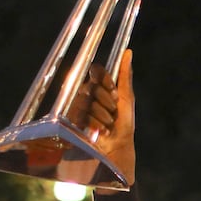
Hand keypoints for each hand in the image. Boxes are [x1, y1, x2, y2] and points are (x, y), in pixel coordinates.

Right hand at [76, 52, 136, 184]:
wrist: (118, 149)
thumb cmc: (124, 125)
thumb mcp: (127, 99)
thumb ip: (125, 76)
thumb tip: (128, 52)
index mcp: (99, 86)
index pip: (96, 71)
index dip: (105, 81)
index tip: (115, 94)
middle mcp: (86, 94)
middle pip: (91, 87)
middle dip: (107, 103)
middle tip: (113, 114)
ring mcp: (78, 107)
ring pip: (86, 102)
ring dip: (102, 117)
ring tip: (107, 126)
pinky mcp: (71, 121)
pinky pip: (81, 116)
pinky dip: (95, 125)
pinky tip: (99, 133)